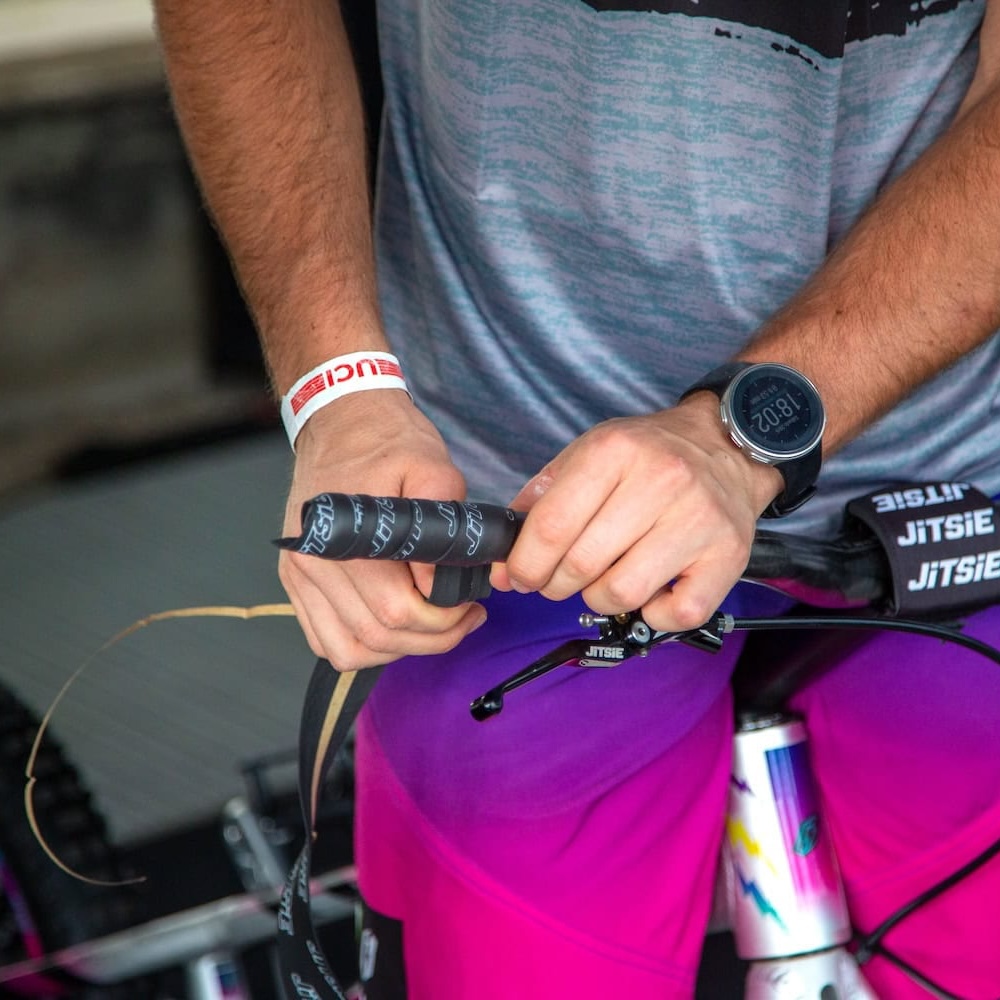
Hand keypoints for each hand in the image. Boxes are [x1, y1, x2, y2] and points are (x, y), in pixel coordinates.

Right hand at [279, 391, 487, 669]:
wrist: (340, 419)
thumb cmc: (389, 442)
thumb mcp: (433, 467)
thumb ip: (443, 524)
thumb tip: (438, 582)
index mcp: (347, 536)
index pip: (397, 610)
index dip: (443, 620)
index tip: (470, 604)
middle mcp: (315, 561)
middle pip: (376, 635)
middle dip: (431, 637)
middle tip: (464, 617)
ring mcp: (300, 574)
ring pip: (348, 649)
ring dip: (398, 650)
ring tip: (433, 627)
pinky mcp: (296, 581)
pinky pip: (324, 641)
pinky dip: (362, 648)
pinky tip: (396, 629)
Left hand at [491, 393, 782, 631]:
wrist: (725, 447)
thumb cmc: (647, 456)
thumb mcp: (586, 455)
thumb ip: (538, 505)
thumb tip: (505, 569)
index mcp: (615, 450)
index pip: (551, 526)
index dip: (525, 564)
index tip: (521, 577)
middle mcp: (661, 480)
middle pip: (583, 564)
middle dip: (557, 584)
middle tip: (560, 579)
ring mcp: (698, 519)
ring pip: (623, 593)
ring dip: (601, 599)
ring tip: (606, 580)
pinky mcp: (728, 554)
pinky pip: (677, 613)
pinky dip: (655, 614)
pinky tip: (652, 591)